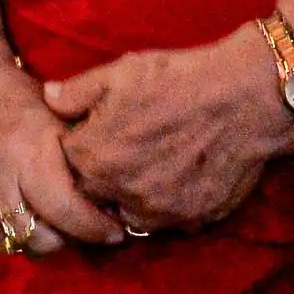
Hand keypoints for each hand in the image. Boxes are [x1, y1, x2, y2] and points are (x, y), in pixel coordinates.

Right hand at [0, 53, 121, 256]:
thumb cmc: (13, 98)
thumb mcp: (54, 112)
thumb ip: (81, 153)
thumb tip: (114, 188)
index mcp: (26, 152)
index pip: (66, 209)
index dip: (96, 227)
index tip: (115, 230)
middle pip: (44, 238)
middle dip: (73, 238)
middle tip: (91, 229)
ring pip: (22, 244)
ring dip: (47, 241)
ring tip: (62, 226)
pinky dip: (19, 238)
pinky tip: (32, 220)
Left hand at [43, 38, 293, 234]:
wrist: (244, 98)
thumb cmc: (179, 78)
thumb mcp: (120, 72)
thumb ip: (77, 91)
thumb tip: (49, 98)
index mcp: (94, 156)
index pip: (64, 166)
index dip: (77, 148)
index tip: (91, 134)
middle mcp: (120, 192)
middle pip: (93, 195)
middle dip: (99, 177)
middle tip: (121, 150)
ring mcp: (157, 211)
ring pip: (128, 214)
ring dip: (130, 197)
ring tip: (148, 166)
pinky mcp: (190, 220)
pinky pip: (166, 221)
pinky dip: (165, 206)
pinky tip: (175, 178)